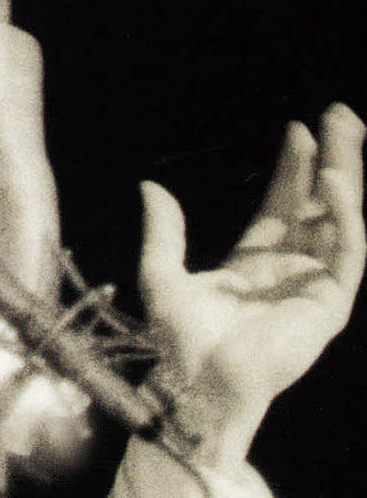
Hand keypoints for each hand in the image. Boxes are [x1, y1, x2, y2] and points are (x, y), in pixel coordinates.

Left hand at [138, 103, 365, 464]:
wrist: (196, 383)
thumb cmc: (177, 341)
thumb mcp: (161, 276)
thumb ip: (162, 233)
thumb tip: (150, 186)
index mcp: (251, 265)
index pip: (281, 206)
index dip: (292, 169)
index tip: (298, 128)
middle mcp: (286, 272)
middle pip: (316, 205)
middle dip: (330, 159)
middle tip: (338, 114)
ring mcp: (312, 286)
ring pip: (339, 219)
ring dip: (346, 175)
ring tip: (345, 130)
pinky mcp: (329, 304)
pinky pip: (347, 251)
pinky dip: (345, 216)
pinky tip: (334, 182)